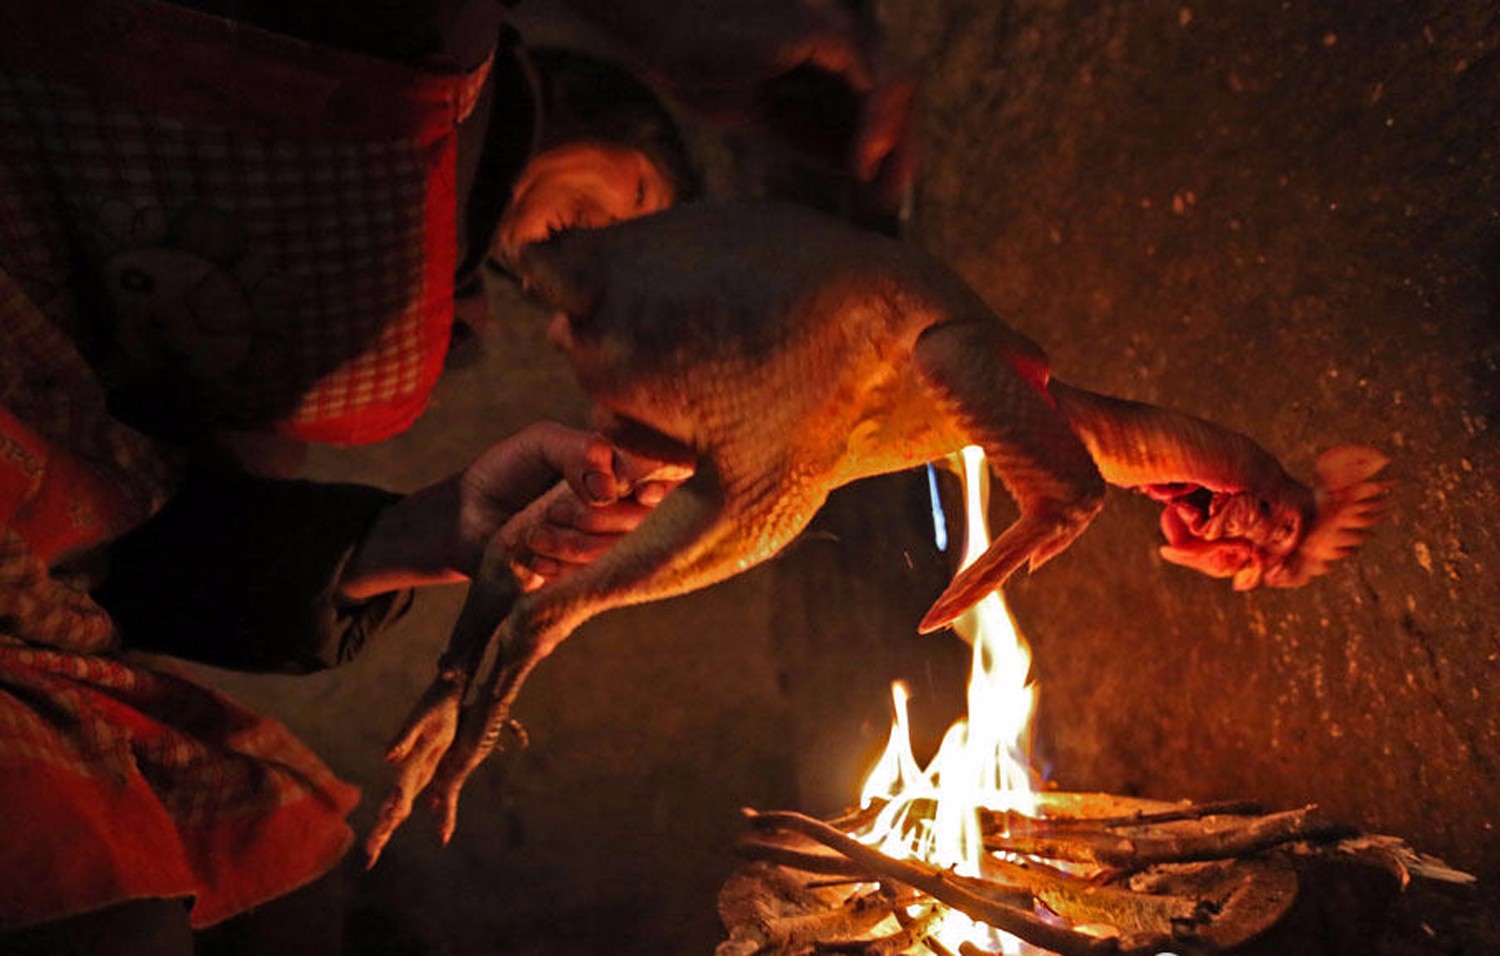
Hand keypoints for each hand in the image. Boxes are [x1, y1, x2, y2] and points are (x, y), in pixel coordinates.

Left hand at [453, 421, 691, 589]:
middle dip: (596, 518)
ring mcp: (608, 546)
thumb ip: (579, 451)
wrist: (465, 517)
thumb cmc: (508, 471)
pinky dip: (561, 568)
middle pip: (643, 521)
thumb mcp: (541, 443)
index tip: (624, 489)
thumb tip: (608, 488)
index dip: (655, 485)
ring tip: (535, 535)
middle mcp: (624, 507)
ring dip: (572, 544)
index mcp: (624, 469)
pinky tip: (536, 561)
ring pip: (617, 552)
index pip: (669, 476)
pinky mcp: (586, 579)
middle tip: (554, 510)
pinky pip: (592, 579)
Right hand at [559, 0, 916, 206]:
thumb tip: (853, 165)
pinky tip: (860, 165)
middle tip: (884, 204)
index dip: (876, 153)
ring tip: (877, 191)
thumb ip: (804, 130)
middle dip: (898, 154)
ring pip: (892, 94)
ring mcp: (837, 31)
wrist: (662, 34)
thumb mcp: (760, 113)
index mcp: (822, 55)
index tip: (866, 201)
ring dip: (893, 146)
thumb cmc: (697, 64)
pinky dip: (871, 128)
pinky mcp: (830, 34)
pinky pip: (872, 87)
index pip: (868, 106)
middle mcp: (838, 38)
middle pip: (892, 100)